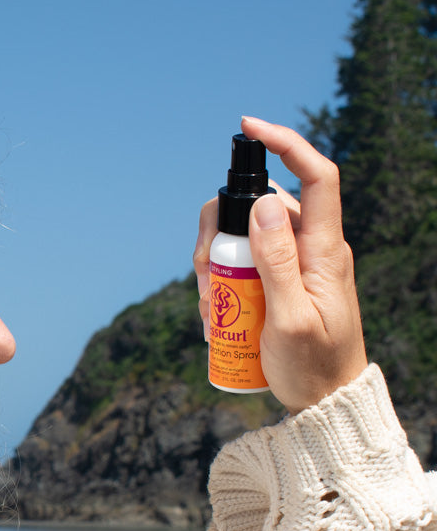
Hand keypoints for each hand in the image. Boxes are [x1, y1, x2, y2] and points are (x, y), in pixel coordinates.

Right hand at [194, 117, 367, 413]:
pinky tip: (217, 320)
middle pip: (258, 206)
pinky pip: (241, 265)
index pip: (315, 176)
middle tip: (206, 281)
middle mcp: (310, 248)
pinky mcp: (278, 282)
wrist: (325, 402)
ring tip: (211, 313)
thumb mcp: (290, 320)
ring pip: (241, 237)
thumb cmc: (314, 367)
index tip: (249, 128)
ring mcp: (293, 264)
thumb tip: (261, 204)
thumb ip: (277, 262)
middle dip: (218, 233)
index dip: (287, 142)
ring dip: (214, 267)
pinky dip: (220, 285)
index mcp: (324, 250)